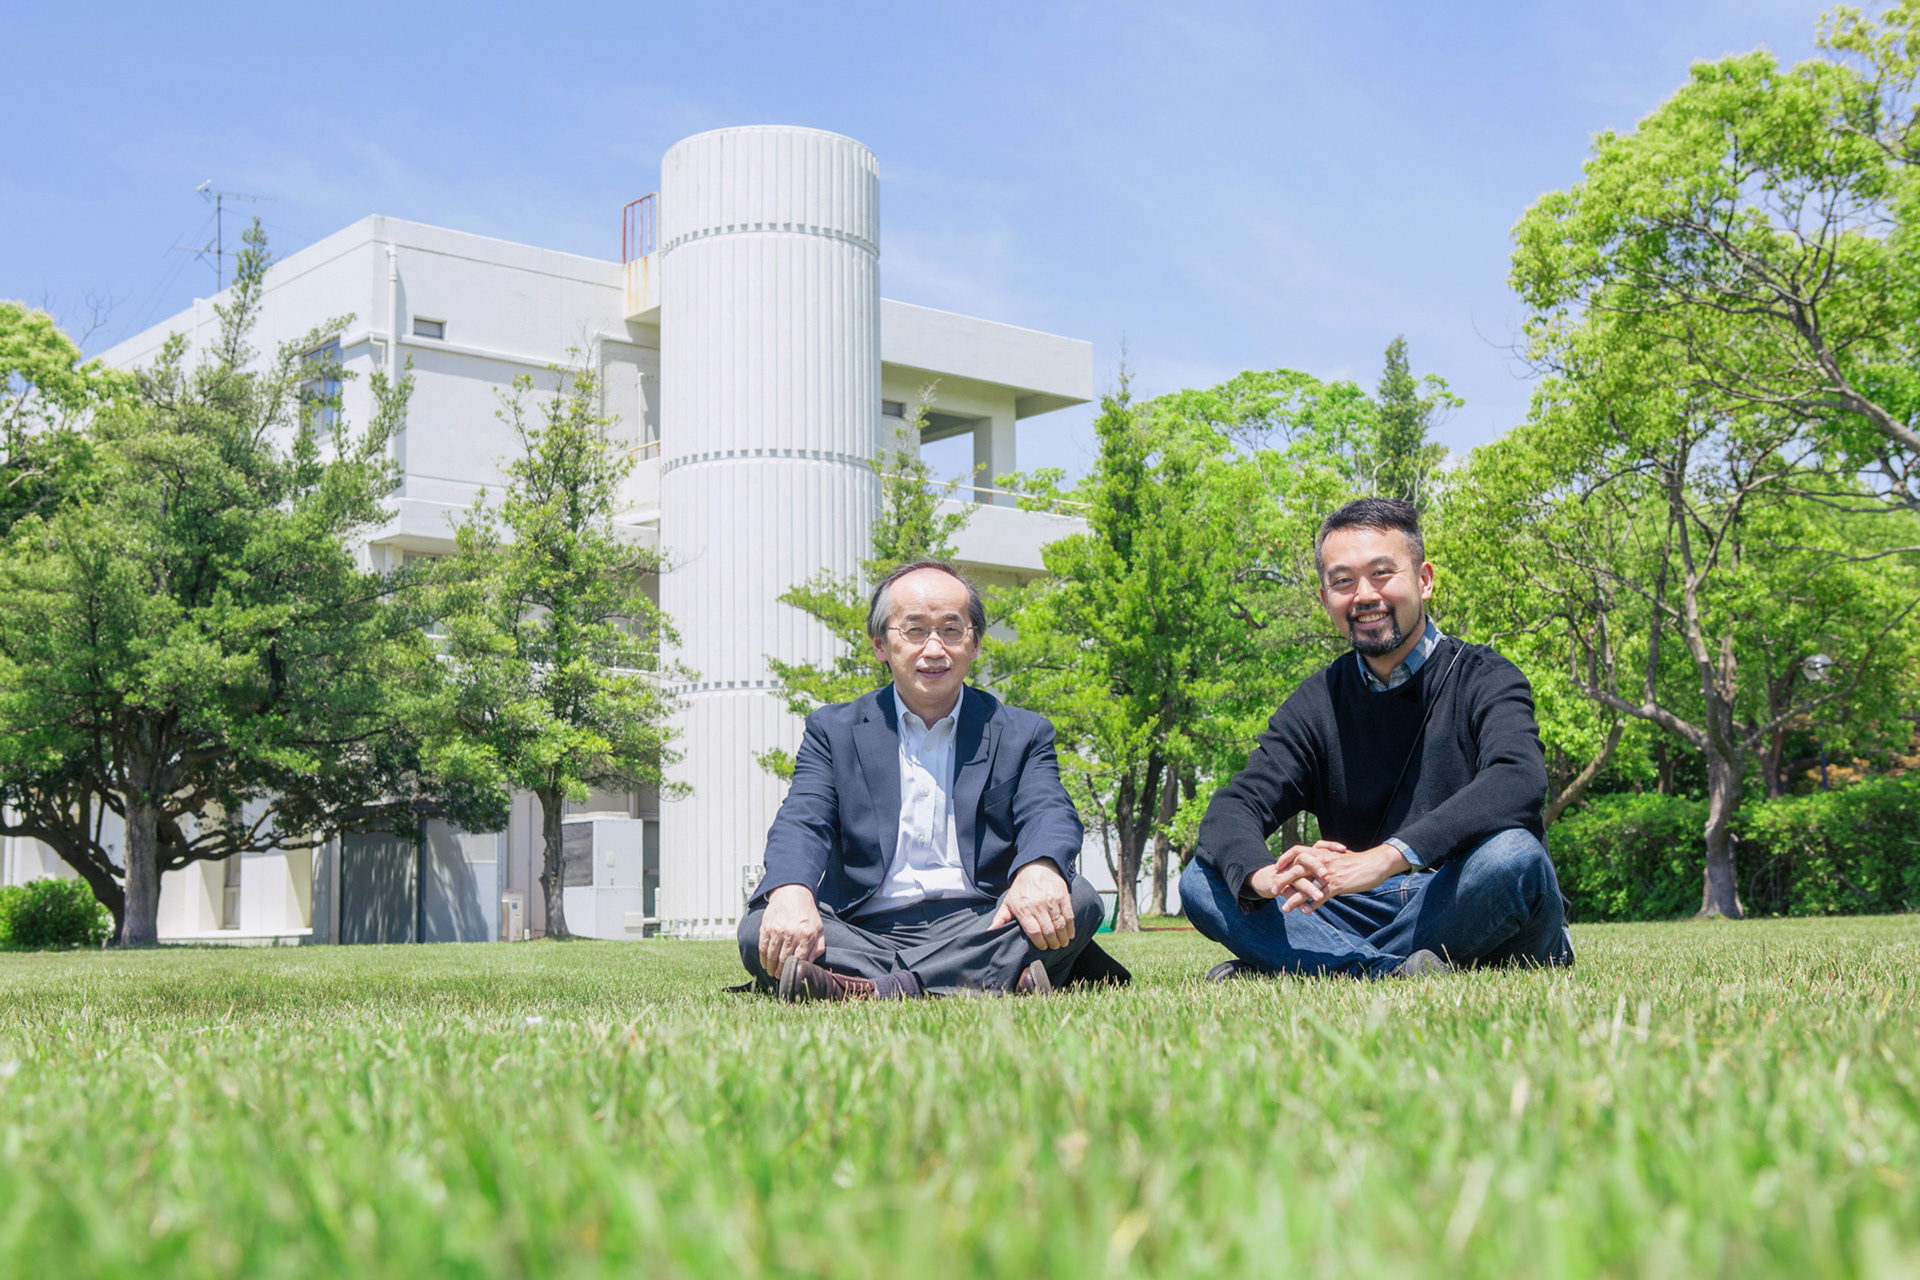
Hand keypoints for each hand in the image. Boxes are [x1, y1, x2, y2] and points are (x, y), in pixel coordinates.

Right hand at [759, 884, 825, 973]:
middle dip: (781, 972)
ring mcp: (777, 931)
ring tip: (771, 972)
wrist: (792, 893)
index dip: (794, 970)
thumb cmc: (807, 913)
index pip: (799, 960)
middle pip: (784, 960)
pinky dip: (762, 958)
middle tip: (779, 977)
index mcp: (806, 936)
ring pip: (772, 956)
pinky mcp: (766, 927)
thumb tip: (810, 963)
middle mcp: (791, 934)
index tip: (791, 976)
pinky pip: (763, 947)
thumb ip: (818, 947)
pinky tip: (764, 964)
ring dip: (771, 967)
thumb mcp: (819, 928)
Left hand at [991, 861, 1075, 949]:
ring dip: (1062, 938)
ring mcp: (1052, 901)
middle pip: (1049, 931)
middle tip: (1054, 947)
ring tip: (1062, 943)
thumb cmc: (1021, 888)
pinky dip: (1071, 928)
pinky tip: (1070, 935)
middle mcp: (1038, 906)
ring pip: (1060, 925)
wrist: (1037, 867)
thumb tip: (990, 931)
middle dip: (1053, 943)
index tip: (1043, 947)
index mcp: (1023, 909)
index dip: (1040, 943)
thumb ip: (1000, 918)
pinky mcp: (1063, 897)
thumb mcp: (1008, 901)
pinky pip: (1069, 916)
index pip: (1034, 932)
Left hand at [1246, 841, 1408, 912]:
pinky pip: (1321, 897)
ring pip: (1306, 887)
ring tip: (1285, 908)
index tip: (1276, 868)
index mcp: (1322, 853)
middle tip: (1274, 891)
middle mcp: (1322, 862)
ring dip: (1294, 899)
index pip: (1297, 851)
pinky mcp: (1338, 885)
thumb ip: (1326, 855)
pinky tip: (1306, 912)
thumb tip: (1317, 858)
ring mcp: (1329, 874)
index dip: (1285, 858)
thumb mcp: (1339, 855)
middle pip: (1296, 870)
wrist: (1375, 863)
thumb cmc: (1358, 861)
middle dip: (1283, 881)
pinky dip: (1312, 905)